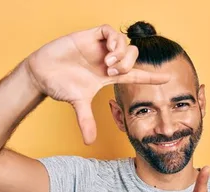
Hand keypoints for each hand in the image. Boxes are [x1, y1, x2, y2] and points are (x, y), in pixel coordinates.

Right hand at [25, 24, 170, 144]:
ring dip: (122, 54)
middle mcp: (107, 60)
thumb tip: (89, 142)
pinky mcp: (89, 36)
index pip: (136, 75)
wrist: (41, 73)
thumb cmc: (59, 85)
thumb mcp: (78, 103)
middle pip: (133, 56)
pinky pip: (110, 31)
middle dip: (129, 64)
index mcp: (108, 75)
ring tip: (108, 64)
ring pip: (125, 43)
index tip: (168, 78)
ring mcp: (99, 48)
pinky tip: (107, 52)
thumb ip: (86, 120)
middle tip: (114, 73)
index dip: (151, 77)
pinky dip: (114, 41)